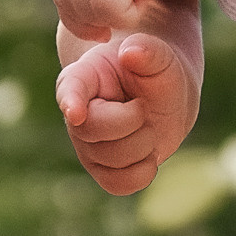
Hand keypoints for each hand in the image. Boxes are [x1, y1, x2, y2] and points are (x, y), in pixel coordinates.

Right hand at [57, 31, 203, 195]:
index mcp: (83, 76)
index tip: (76, 113)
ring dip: (144, 144)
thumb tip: (131, 52)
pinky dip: (143, 172)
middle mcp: (77, 113)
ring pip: (112, 159)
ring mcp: (86, 145)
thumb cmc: (155, 72)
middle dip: (134, 121)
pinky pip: (119, 184)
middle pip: (95, 130)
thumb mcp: (159, 57)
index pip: (71, 89)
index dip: (71, 102)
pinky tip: (148, 153)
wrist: (165, 99)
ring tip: (147, 125)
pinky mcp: (100, 170)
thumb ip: (149, 51)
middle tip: (144, 106)